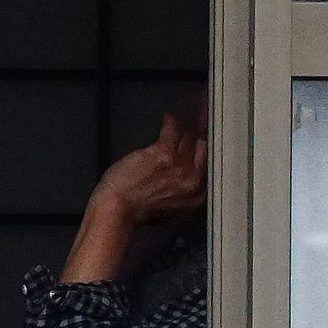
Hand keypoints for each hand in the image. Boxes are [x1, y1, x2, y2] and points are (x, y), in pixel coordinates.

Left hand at [89, 113, 205, 226]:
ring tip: (185, 116)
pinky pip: (173, 130)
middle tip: (202, 121)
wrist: (118, 208)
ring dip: (187, 125)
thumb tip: (182, 178)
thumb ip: (181, 193)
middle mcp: (193, 179)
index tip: (205, 142)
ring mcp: (181, 165)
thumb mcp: (168, 210)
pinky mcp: (164, 152)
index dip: (206, 151)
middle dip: (201, 134)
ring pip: (189, 138)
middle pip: (203, 149)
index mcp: (197, 195)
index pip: (208, 168)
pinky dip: (171, 121)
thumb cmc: (136, 211)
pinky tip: (169, 117)